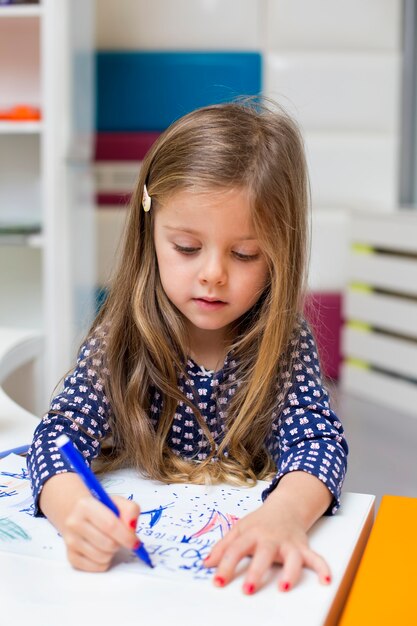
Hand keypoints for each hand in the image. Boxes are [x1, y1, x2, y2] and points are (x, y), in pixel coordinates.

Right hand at [61, 494, 139, 571]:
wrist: (76, 513)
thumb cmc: (100, 508)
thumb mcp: (117, 502)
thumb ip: (130, 510)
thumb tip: (131, 528)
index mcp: (86, 506)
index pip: (110, 526)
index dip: (126, 536)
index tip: (135, 542)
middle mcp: (74, 523)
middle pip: (108, 544)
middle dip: (119, 544)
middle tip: (119, 537)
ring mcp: (70, 541)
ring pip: (102, 558)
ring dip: (112, 553)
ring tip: (109, 542)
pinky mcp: (71, 556)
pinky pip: (96, 567)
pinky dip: (104, 562)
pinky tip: (102, 550)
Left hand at [203, 499, 330, 594]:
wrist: (285, 507)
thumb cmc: (260, 522)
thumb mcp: (239, 529)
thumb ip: (223, 547)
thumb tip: (206, 564)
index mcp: (252, 534)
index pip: (236, 550)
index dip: (225, 566)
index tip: (217, 583)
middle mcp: (271, 538)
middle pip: (264, 554)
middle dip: (256, 571)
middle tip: (247, 589)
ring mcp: (288, 543)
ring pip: (292, 557)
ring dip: (290, 572)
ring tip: (284, 587)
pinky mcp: (303, 547)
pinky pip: (316, 558)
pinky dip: (323, 568)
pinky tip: (326, 581)